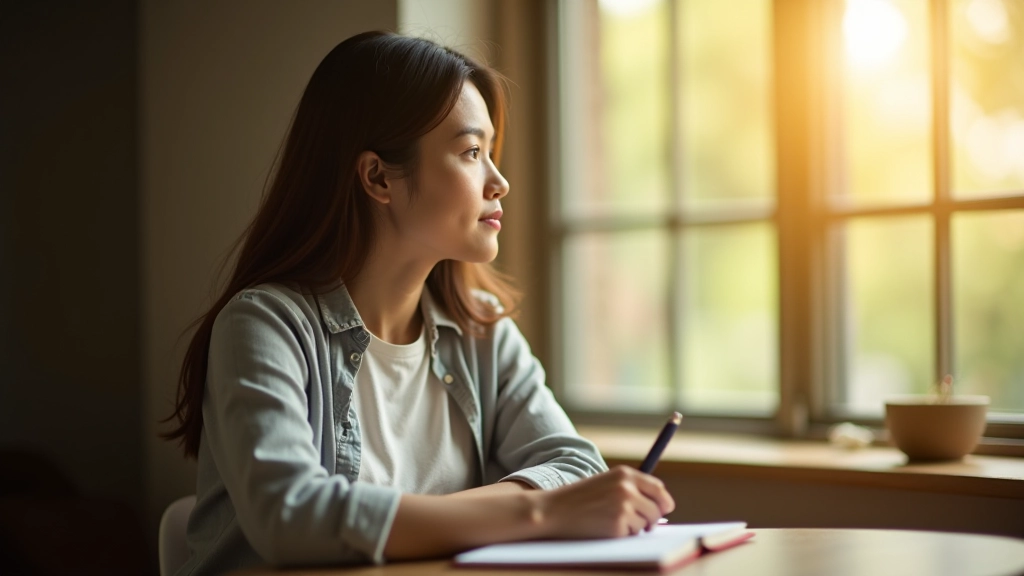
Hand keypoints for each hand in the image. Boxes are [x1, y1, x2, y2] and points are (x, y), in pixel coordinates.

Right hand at [530, 465, 674, 538]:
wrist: (554, 510)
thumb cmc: (579, 498)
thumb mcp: (606, 483)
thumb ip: (631, 488)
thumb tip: (661, 506)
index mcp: (625, 474)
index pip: (658, 488)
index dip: (663, 502)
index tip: (664, 509)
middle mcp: (627, 487)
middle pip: (658, 508)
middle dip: (652, 519)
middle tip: (642, 524)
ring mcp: (624, 506)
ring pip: (647, 523)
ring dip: (636, 527)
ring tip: (613, 521)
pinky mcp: (618, 524)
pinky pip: (633, 534)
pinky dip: (623, 534)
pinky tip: (605, 527)